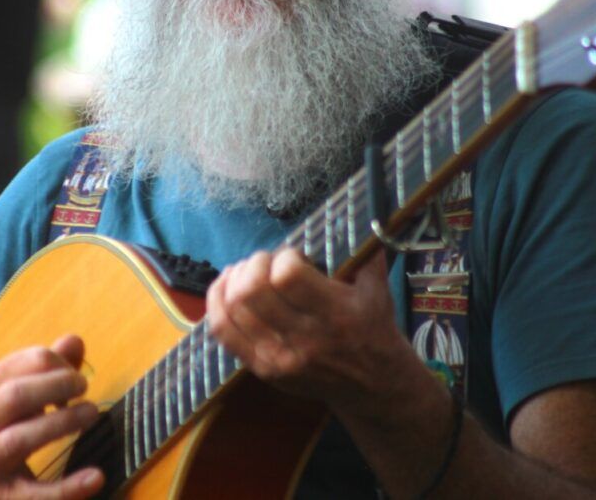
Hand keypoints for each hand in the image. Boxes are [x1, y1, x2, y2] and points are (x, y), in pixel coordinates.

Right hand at [0, 335, 102, 498]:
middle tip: (82, 386)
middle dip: (56, 385)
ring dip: (61, 424)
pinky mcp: (0, 498)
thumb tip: (75, 341)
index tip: (72, 368)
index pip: (18, 365)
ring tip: (90, 413)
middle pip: (16, 397)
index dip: (54, 361)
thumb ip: (38, 369)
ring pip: (20, 440)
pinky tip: (95, 477)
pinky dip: (68, 488)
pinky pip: (34, 496)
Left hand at [206, 248, 417, 417]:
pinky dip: (217, 303)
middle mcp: (306, 339)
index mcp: (336, 315)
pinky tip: (225, 288)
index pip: (287, 276)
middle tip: (266, 261)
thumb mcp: (379, 288)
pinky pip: (223, 332)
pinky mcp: (263, 370)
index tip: (294, 256)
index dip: (284, 256)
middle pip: (252, 291)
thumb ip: (366, 249)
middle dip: (254, 264)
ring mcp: (280, 358)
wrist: (374, 385)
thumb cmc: (374, 329)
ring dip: (234, 279)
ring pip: (233, 309)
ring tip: (246, 271)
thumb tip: (362, 210)